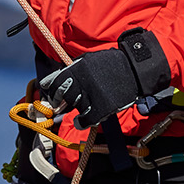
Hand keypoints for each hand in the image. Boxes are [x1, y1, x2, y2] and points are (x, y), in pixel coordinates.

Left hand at [45, 29, 171, 125]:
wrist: (134, 70)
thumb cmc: (112, 64)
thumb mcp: (89, 60)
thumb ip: (74, 69)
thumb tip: (58, 78)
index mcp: (77, 68)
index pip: (55, 81)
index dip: (50, 88)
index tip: (49, 91)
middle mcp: (82, 81)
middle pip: (62, 95)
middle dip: (58, 100)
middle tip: (58, 104)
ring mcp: (92, 95)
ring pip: (75, 106)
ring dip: (74, 109)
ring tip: (77, 110)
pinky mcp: (102, 107)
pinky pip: (86, 120)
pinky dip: (81, 123)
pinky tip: (81, 122)